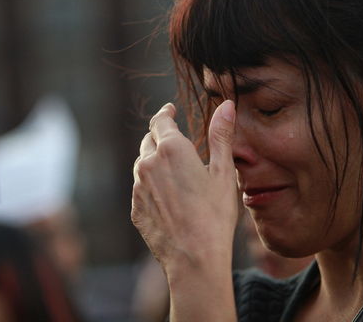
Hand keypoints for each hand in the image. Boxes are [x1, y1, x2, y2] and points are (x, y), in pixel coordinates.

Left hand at [131, 100, 238, 272]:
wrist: (194, 258)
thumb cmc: (214, 215)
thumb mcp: (223, 172)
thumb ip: (221, 135)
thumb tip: (227, 105)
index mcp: (171, 148)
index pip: (160, 120)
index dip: (165, 113)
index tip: (170, 110)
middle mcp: (149, 163)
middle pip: (150, 141)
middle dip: (161, 138)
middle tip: (177, 145)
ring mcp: (138, 186)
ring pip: (143, 164)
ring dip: (155, 163)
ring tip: (175, 175)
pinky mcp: (135, 207)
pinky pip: (140, 188)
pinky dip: (151, 186)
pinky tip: (169, 199)